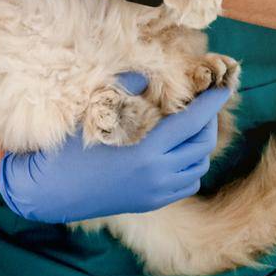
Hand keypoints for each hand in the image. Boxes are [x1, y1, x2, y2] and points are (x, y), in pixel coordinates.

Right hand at [0, 75, 231, 222]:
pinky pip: (187, 184)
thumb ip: (125, 90)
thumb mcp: (96, 116)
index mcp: (147, 153)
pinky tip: (180, 152)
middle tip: (206, 103)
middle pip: (201, 146)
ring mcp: (156, 193)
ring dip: (201, 144)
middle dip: (209, 121)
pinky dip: (191, 166)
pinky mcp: (151, 204)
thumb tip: (145, 72)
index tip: (223, 90)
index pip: (191, 124)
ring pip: (198, 167)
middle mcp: (158, 176)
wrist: (51, 193)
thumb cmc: (69, 151)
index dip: (210, 105)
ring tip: (193, 125)